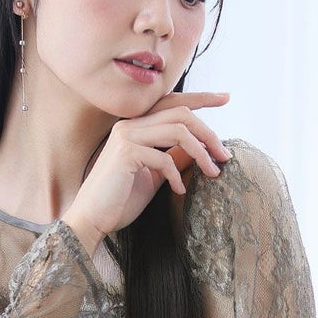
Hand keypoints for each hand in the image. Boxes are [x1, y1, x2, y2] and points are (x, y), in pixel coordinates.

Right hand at [64, 90, 231, 249]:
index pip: (172, 103)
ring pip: (178, 130)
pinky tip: (179, 191)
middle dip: (208, 132)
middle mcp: (131, 124)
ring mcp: (127, 136)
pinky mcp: (126, 153)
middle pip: (181, 113)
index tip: (225, 98)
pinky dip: (177, 175)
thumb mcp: (155, 176)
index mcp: (137, 126)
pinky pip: (164, 157)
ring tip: (213, 173)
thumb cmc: (121, 199)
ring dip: (201, 153)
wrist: (93, 219)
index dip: (200, 98)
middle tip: (225, 155)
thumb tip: (200, 150)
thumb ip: (174, 158)